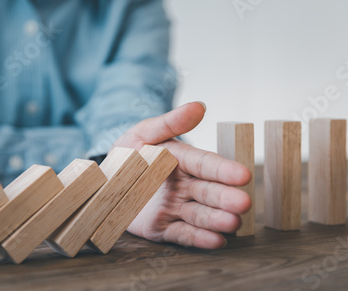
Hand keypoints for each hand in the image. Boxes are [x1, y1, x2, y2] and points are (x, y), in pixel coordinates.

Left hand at [112, 102, 251, 248]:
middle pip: (207, 192)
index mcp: (182, 160)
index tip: (243, 175)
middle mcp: (184, 185)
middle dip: (226, 198)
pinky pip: (183, 234)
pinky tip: (216, 241)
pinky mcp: (163, 229)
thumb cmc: (126, 154)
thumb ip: (170, 123)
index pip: (205, 164)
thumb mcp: (143, 134)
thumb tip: (199, 106)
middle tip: (244, 203)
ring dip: (217, 219)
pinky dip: (199, 238)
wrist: (102, 182)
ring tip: (233, 222)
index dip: (223, 170)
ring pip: (200, 214)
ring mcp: (175, 208)